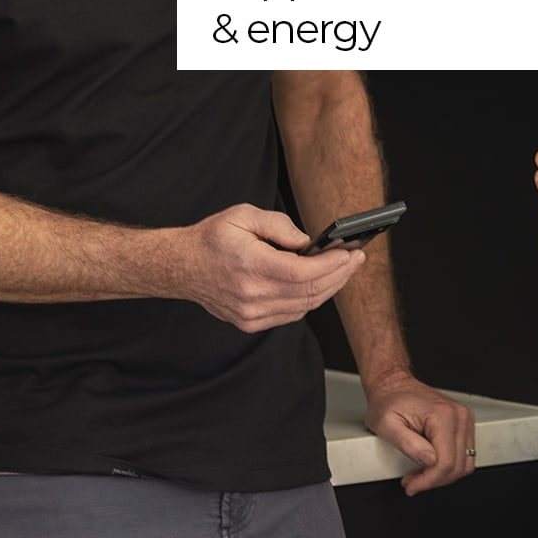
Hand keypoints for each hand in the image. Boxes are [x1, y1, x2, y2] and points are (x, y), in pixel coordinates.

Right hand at [179, 204, 365, 330]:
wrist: (181, 266)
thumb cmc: (212, 239)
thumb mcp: (243, 215)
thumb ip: (279, 226)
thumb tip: (307, 242)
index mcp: (250, 265)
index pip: (302, 273)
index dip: (331, 265)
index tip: (349, 253)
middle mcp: (251, 295)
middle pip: (309, 292)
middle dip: (339, 275)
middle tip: (356, 259)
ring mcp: (250, 313)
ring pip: (304, 306)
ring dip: (329, 289)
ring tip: (344, 270)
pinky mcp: (250, 322)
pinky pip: (291, 314)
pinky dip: (310, 300)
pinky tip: (320, 284)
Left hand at [362, 372, 476, 494]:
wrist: (394, 385)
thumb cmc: (388, 401)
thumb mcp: (386, 424)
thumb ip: (407, 443)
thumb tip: (428, 460)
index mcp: (442, 415)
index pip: (446, 462)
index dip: (428, 480)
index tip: (412, 485)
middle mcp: (459, 416)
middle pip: (457, 466)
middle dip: (433, 480)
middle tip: (413, 482)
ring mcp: (463, 419)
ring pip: (464, 464)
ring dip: (442, 476)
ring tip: (420, 474)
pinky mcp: (463, 424)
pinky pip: (464, 455)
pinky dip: (449, 466)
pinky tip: (430, 465)